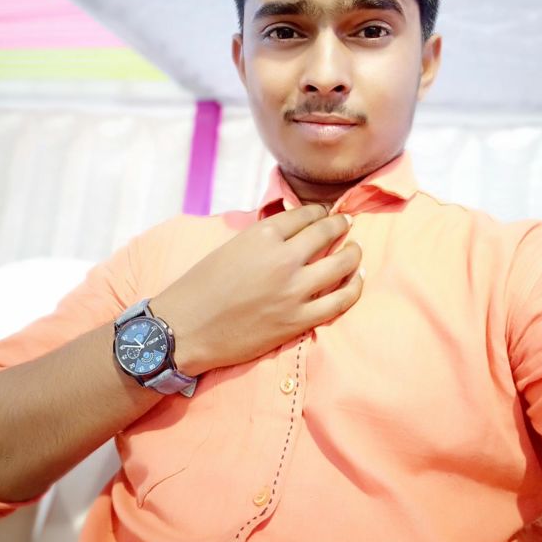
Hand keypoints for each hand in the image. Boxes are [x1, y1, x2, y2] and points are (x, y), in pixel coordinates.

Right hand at [151, 205, 362, 375]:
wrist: (185, 329)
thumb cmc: (201, 286)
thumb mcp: (231, 247)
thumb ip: (263, 238)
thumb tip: (291, 228)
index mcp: (262, 234)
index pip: (305, 214)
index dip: (320, 212)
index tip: (325, 214)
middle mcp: (283, 258)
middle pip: (327, 232)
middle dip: (341, 225)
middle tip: (347, 223)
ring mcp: (294, 290)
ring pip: (341, 263)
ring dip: (353, 253)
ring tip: (355, 250)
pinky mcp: (298, 320)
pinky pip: (340, 300)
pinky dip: (353, 287)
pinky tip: (356, 280)